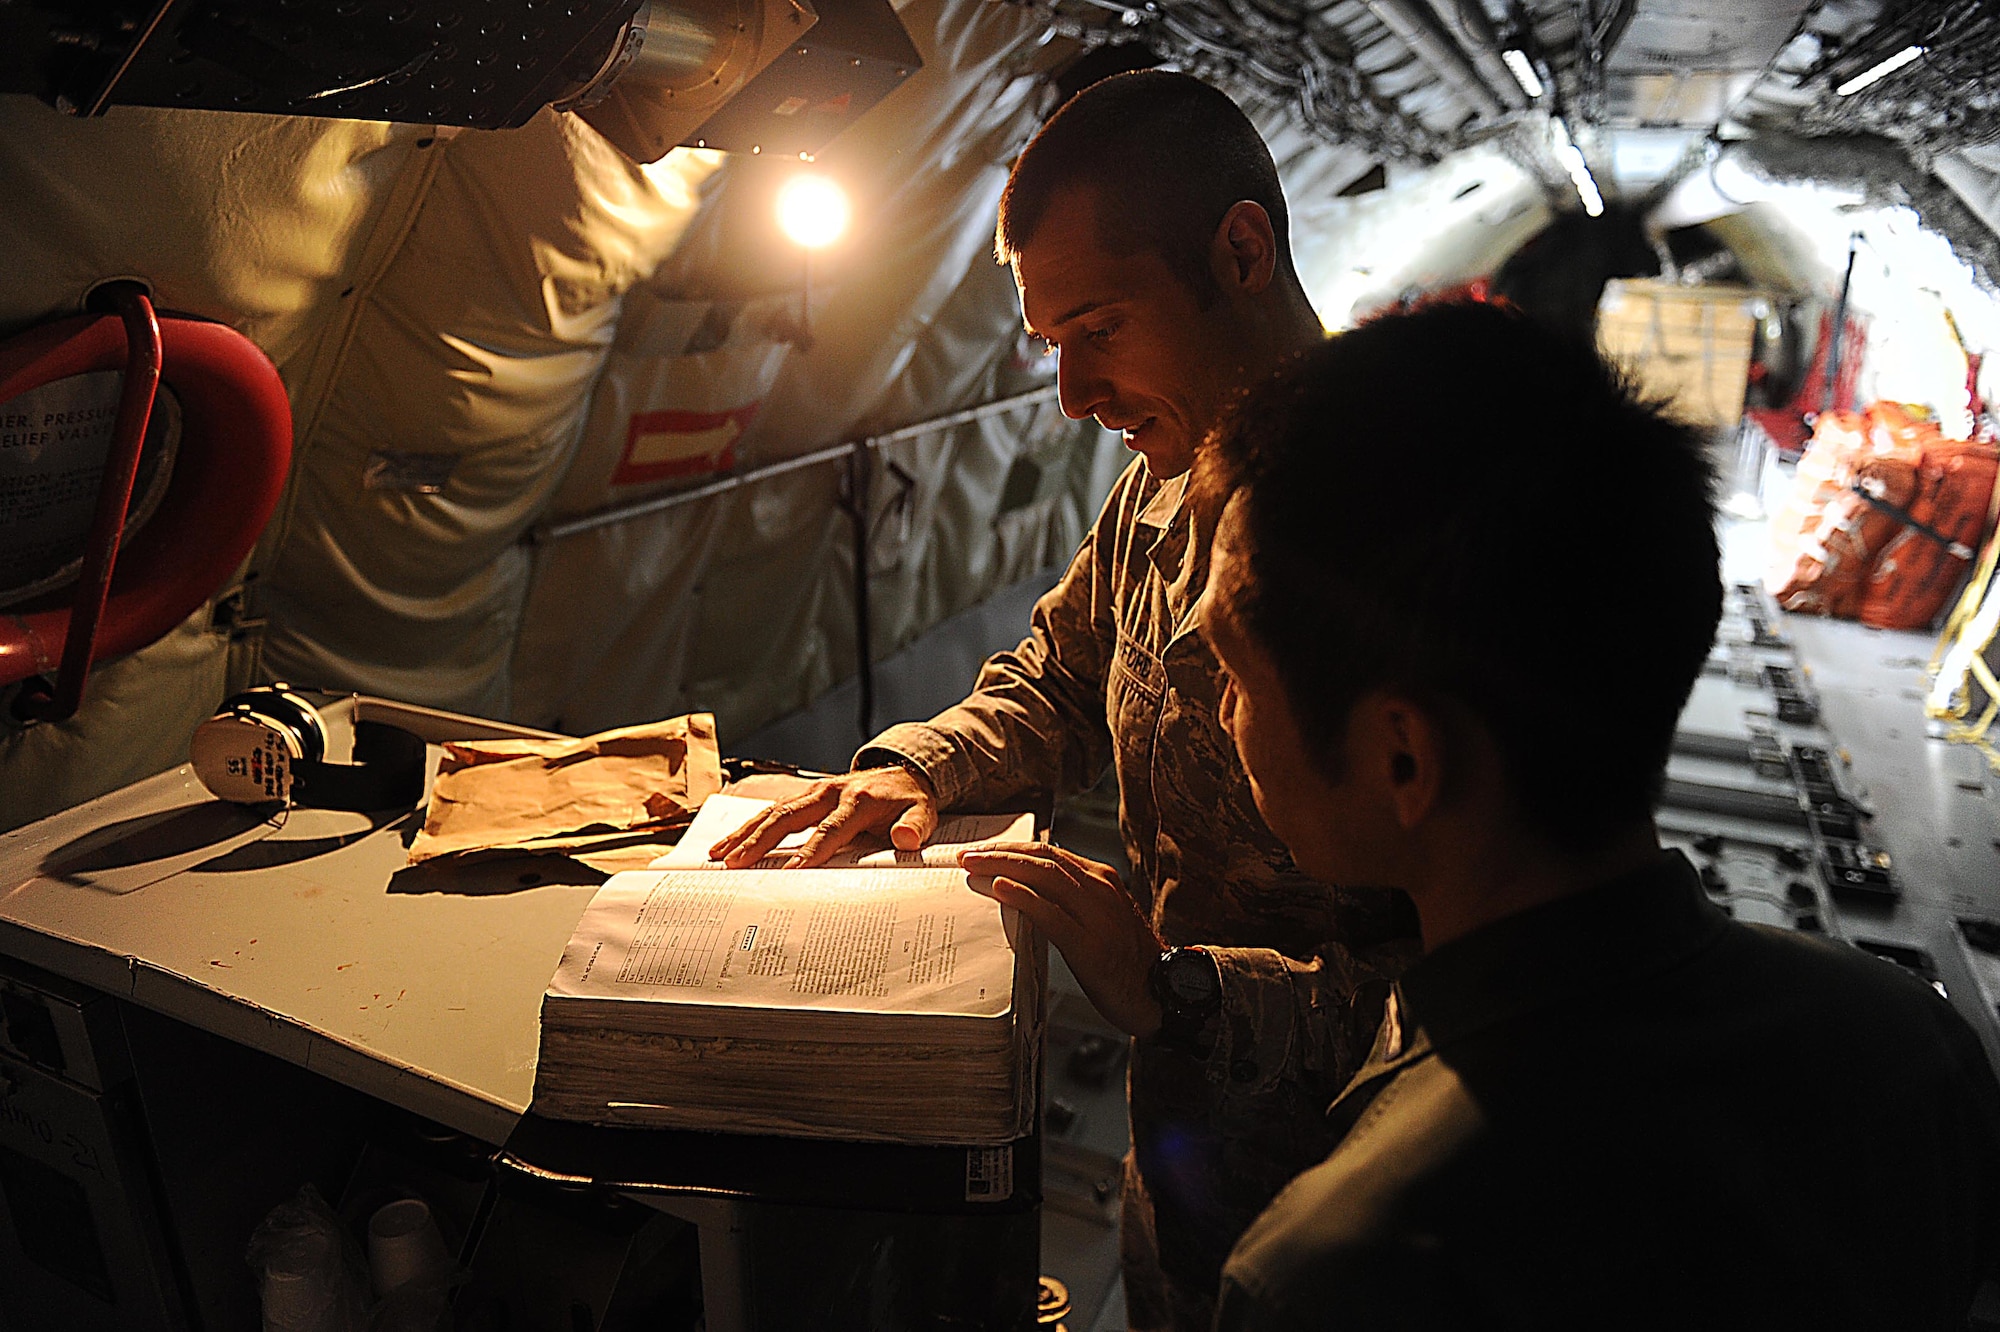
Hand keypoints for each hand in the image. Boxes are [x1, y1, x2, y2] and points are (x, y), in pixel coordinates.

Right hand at [708, 765, 937, 867]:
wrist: (904, 775)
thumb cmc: (909, 801)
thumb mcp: (922, 814)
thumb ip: (915, 827)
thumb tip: (906, 839)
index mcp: (858, 800)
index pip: (830, 830)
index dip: (811, 852)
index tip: (791, 874)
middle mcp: (830, 792)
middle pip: (788, 818)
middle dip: (760, 842)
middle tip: (736, 865)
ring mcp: (814, 792)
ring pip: (773, 812)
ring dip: (745, 834)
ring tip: (720, 856)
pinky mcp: (805, 797)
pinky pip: (772, 811)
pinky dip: (748, 827)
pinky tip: (727, 844)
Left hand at [960, 843, 1165, 1038]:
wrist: (1164, 992)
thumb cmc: (1128, 961)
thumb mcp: (1100, 919)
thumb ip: (1070, 903)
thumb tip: (1027, 895)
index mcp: (1101, 880)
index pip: (1049, 853)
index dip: (1012, 849)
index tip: (981, 851)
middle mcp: (1100, 888)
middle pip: (1042, 858)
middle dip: (1000, 853)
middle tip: (966, 855)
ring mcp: (1097, 915)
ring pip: (1044, 877)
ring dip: (1003, 868)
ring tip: (973, 867)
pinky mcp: (1090, 944)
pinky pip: (1051, 914)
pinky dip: (1023, 898)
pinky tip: (1000, 890)